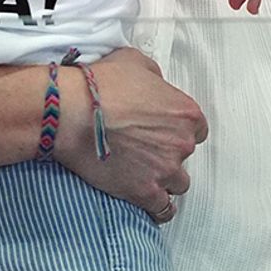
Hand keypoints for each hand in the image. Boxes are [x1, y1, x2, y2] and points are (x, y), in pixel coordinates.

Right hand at [54, 47, 206, 222]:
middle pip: (185, 154)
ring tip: (143, 172)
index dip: (177, 128)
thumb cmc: (101, 83)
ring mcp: (165, 170)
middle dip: (167, 151)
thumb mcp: (135, 61)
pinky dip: (158, 207)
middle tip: (143, 145)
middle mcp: (181, 143)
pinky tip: (147, 198)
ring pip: (178, 184)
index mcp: (185, 112)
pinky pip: (163, 209)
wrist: (73, 111)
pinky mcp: (145, 192)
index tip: (162, 129)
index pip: (197, 128)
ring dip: (164, 178)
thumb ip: (155, 76)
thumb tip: (155, 84)